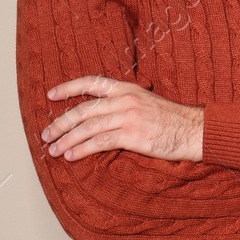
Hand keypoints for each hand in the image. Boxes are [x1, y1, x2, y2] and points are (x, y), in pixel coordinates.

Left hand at [41, 76, 202, 162]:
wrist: (194, 129)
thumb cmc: (172, 120)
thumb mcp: (146, 102)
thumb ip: (124, 104)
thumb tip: (102, 115)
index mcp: (126, 88)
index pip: (91, 83)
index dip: (68, 88)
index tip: (51, 95)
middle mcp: (124, 99)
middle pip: (83, 110)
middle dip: (60, 123)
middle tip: (46, 134)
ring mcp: (127, 117)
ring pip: (87, 127)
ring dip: (66, 140)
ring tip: (53, 150)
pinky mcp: (132, 135)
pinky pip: (99, 142)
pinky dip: (81, 150)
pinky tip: (71, 157)